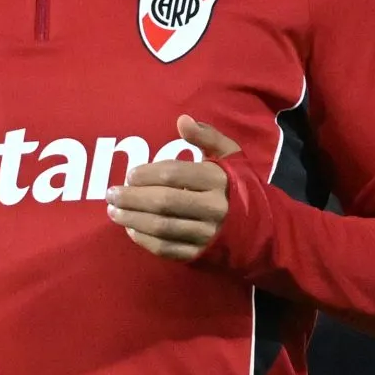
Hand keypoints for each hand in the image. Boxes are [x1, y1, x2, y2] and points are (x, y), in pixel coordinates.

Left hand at [107, 115, 240, 258]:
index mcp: (218, 180)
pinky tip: (131, 229)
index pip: (174, 175)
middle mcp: (213, 208)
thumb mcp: (230, 156)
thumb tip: (181, 120)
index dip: (147, 174)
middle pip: (163, 202)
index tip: (129, 175)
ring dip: (132, 219)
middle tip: (111, 194)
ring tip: (113, 211)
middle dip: (132, 198)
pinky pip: (166, 249)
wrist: (263, 231)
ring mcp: (206, 234)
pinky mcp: (200, 254)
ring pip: (161, 227)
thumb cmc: (239, 187)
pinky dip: (144, 240)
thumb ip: (206, 137)